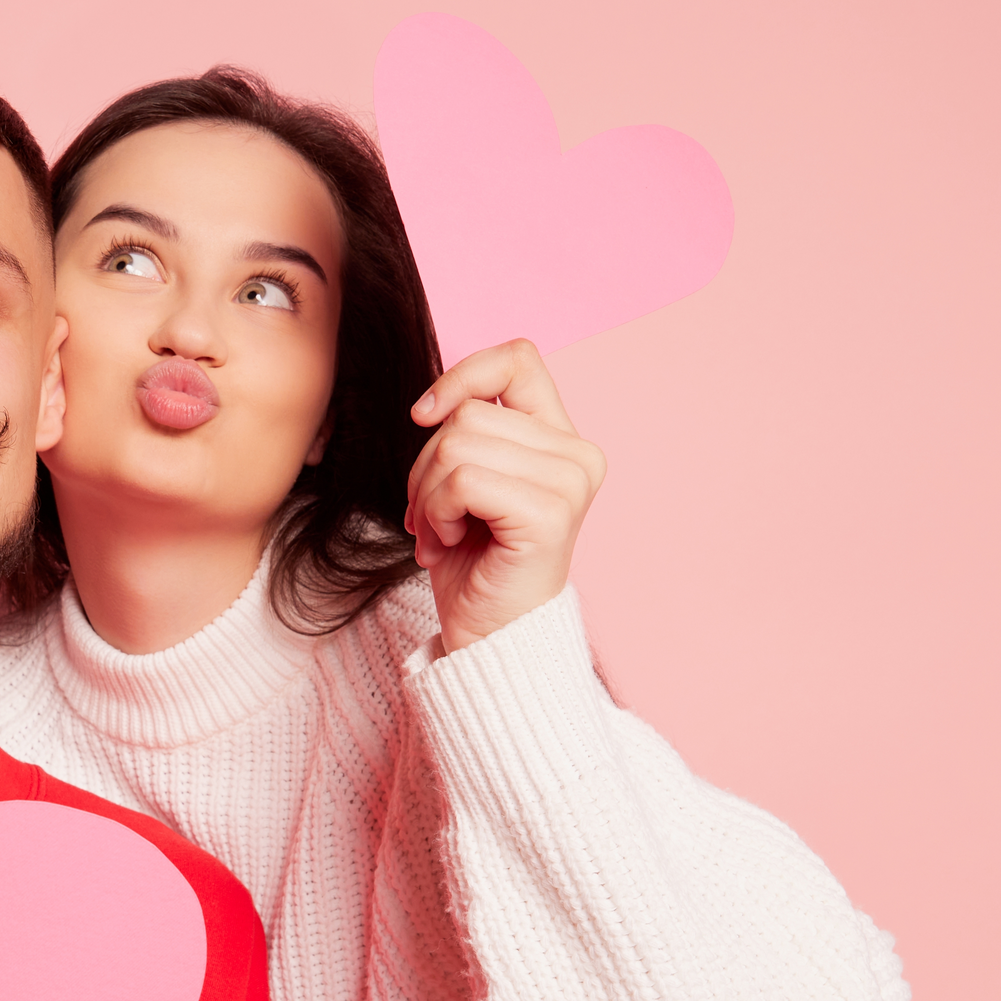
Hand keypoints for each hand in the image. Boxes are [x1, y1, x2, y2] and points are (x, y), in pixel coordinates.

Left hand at [404, 339, 607, 654]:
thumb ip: (466, 433)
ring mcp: (570, 482)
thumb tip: (431, 404)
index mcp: (562, 440)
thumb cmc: (475, 567)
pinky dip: (438, 513)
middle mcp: (577, 455)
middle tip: (435, 518)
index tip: (423, 416)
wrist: (491, 640)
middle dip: (426, 466)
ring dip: (428, 495)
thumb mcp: (465, 483)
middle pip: (467, 412)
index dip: (462, 376)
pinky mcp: (550, 512)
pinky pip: (461, 479)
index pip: (517, 359)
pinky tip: (452, 544)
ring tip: (445, 534)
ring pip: (457, 443)